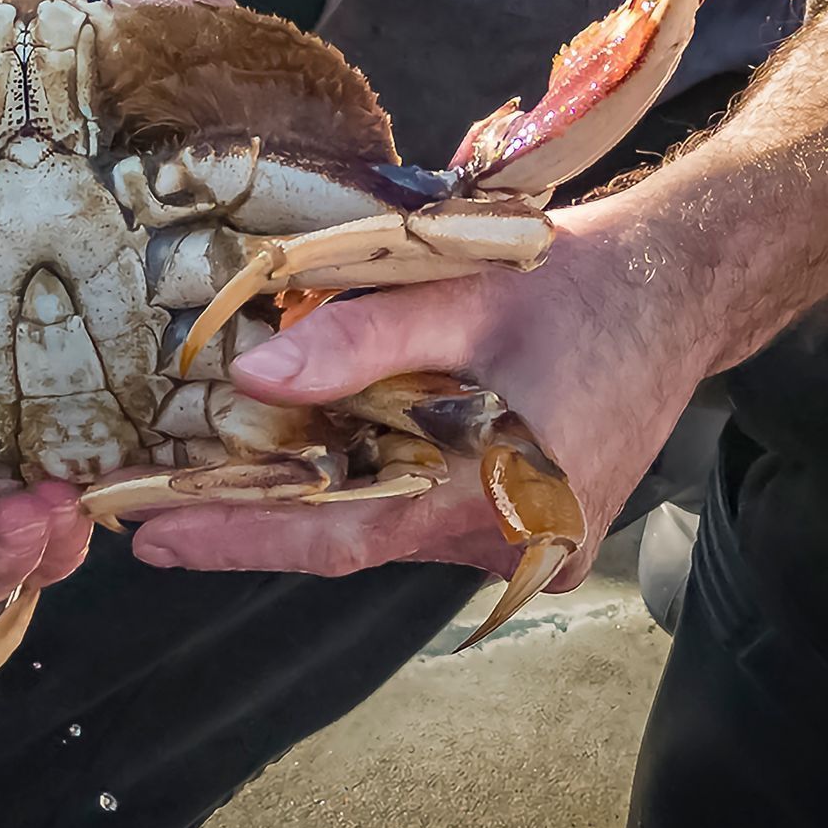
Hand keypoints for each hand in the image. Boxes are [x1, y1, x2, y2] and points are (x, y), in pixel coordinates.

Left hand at [127, 191, 713, 593]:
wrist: (684, 285)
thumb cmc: (590, 288)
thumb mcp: (470, 299)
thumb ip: (363, 341)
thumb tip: (254, 378)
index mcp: (499, 505)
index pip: (340, 536)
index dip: (239, 539)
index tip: (152, 536)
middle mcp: (503, 541)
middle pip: (350, 533)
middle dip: (249, 514)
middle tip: (144, 500)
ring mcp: (515, 533)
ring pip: (381, 515)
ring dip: (300, 488)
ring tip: (198, 466)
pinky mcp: (519, 510)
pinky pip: (415, 499)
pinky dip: (356, 469)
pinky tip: (298, 438)